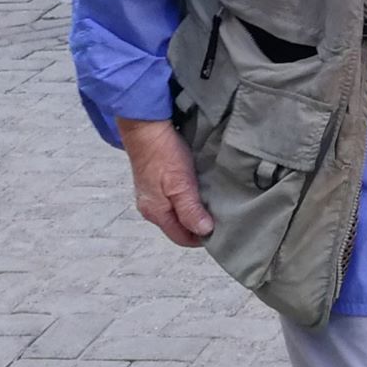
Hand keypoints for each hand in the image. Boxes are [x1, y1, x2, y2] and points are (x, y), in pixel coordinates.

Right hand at [119, 118, 212, 246]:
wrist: (146, 128)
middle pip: (178, 226)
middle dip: (198, 225)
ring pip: (176, 212)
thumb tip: (204, 231)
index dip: (200, 238)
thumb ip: (190, 210)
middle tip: (221, 218)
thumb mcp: (180, 185)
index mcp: (155, 212)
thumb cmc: (163, 155)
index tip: (221, 232)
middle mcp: (151, 207)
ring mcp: (152, 194)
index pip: (180, 237)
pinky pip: (174, 198)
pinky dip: (188, 198)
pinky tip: (200, 190)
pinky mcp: (155, 181)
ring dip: (194, 211)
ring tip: (214, 204)